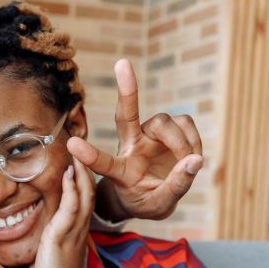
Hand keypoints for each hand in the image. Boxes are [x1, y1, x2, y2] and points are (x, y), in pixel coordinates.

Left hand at [28, 157, 94, 267]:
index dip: (82, 175)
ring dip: (80, 170)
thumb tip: (43, 224)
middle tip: (79, 142)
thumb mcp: (52, 250)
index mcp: (78, 229)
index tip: (76, 156)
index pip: (83, 196)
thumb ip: (52, 233)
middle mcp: (80, 227)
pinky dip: (71, 190)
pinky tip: (68, 174)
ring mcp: (74, 231)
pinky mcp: (62, 237)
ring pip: (83, 195)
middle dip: (84, 165)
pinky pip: (71, 209)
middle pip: (88, 189)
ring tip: (77, 148)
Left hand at [68, 58, 202, 221]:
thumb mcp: (161, 204)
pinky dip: (193, 140)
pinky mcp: (168, 128)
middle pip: (126, 116)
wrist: (157, 194)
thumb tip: (196, 160)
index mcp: (120, 170)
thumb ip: (177, 185)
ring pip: (165, 123)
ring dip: (181, 142)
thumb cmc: (150, 200)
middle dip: (126, 90)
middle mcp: (130, 145)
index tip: (72, 144)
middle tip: (122, 63)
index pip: (103, 163)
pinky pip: (185, 123)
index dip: (89, 154)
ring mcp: (149, 134)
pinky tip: (192, 156)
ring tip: (188, 162)